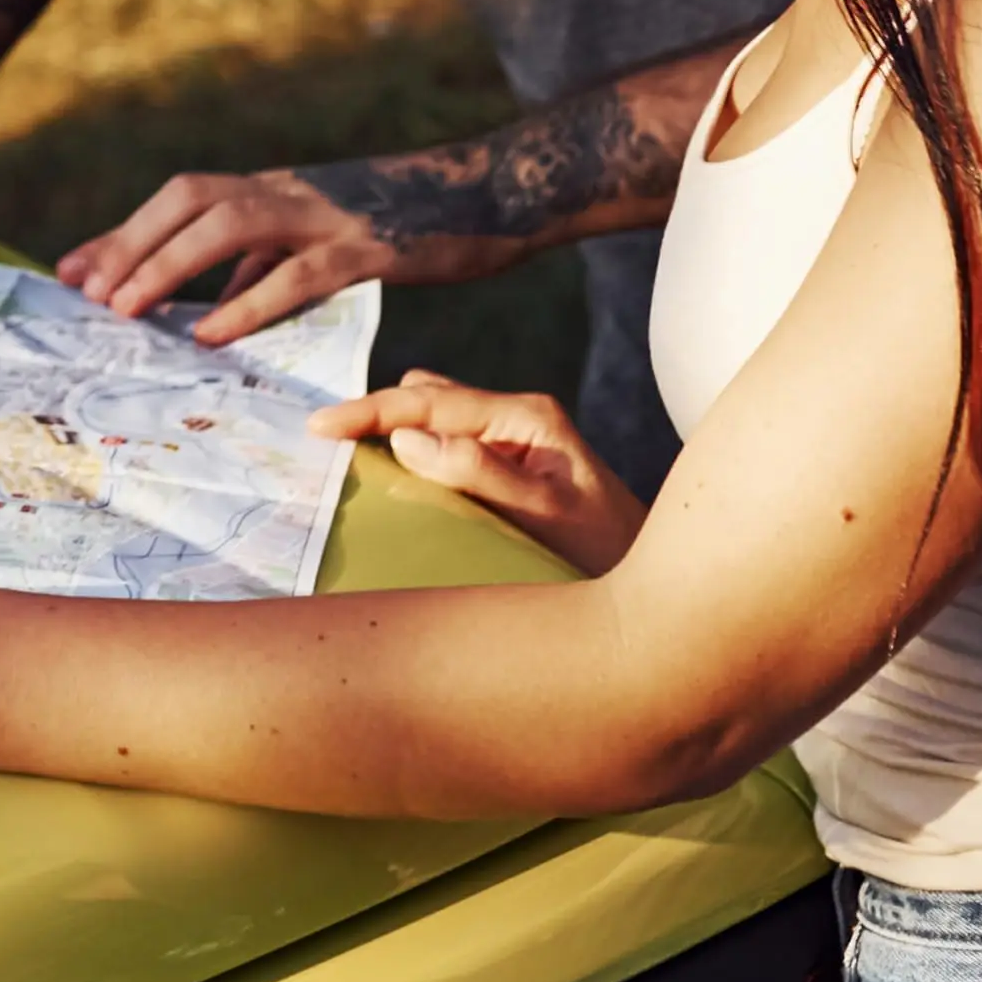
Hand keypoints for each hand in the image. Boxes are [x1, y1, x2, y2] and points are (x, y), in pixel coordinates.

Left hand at [58, 166, 399, 340]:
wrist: (492, 193)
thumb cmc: (405, 224)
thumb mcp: (322, 238)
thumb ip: (264, 264)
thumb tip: (208, 308)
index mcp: (273, 189)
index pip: (182, 199)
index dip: (125, 232)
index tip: (72, 271)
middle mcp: (287, 191)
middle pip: (189, 198)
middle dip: (131, 243)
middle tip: (86, 293)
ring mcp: (326, 214)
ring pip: (230, 223)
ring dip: (169, 263)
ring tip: (125, 308)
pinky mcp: (369, 246)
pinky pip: (299, 273)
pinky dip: (249, 300)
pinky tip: (211, 332)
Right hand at [311, 370, 645, 575]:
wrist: (664, 586)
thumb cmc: (612, 554)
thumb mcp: (547, 515)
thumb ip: (479, 472)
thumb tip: (405, 439)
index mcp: (525, 416)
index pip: (429, 400)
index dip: (369, 411)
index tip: (318, 426)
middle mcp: (516, 415)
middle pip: (424, 395)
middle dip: (373, 413)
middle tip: (320, 441)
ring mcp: (512, 435)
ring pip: (431, 412)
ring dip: (391, 428)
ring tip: (345, 452)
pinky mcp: (507, 460)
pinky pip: (443, 438)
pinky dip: (410, 446)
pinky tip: (392, 468)